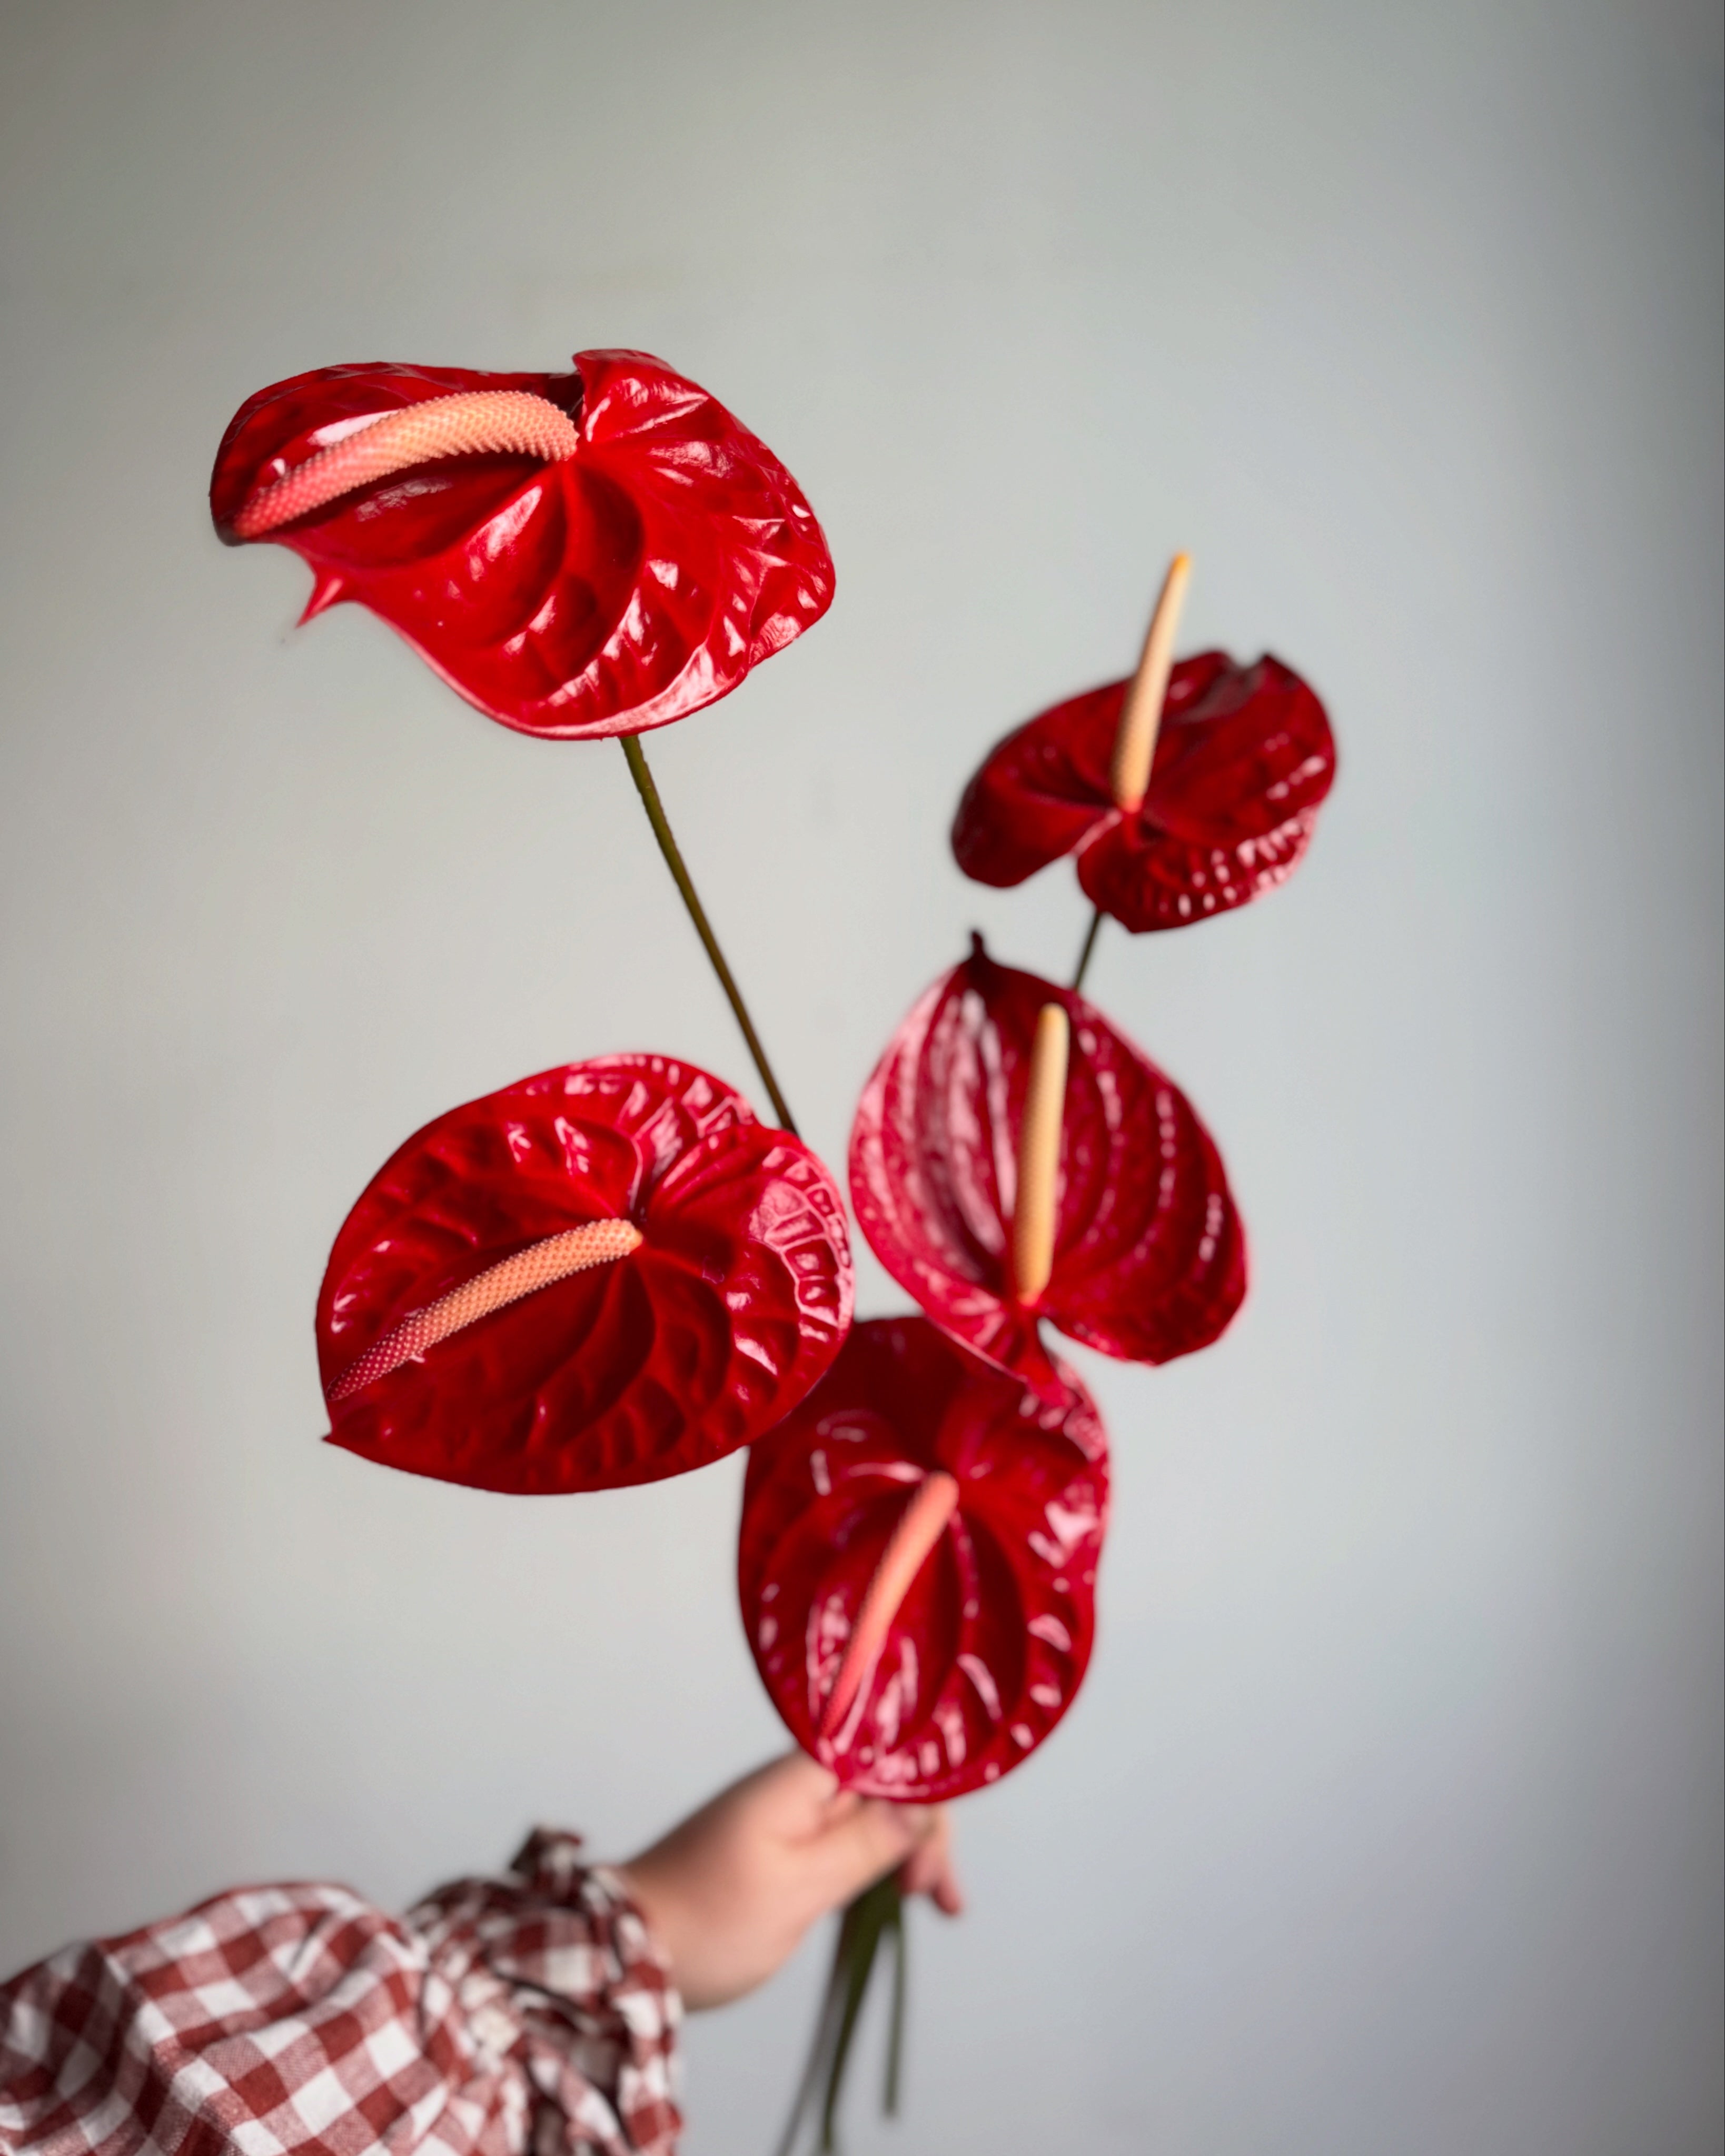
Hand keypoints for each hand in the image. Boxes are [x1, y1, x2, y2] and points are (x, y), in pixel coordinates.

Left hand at [614, 1751, 962, 2010]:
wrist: (628, 1953)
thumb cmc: (708, 1922)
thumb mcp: (798, 1889)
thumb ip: (863, 1844)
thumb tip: (921, 1806)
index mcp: (796, 1780)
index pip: (884, 1757)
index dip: (924, 1800)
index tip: (930, 1868)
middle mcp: (792, 1788)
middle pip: (883, 1787)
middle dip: (922, 1834)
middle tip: (940, 1900)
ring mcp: (783, 1819)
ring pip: (867, 1817)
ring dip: (904, 1853)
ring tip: (934, 1903)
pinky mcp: (778, 1851)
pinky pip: (841, 1843)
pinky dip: (873, 1868)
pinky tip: (895, 1897)